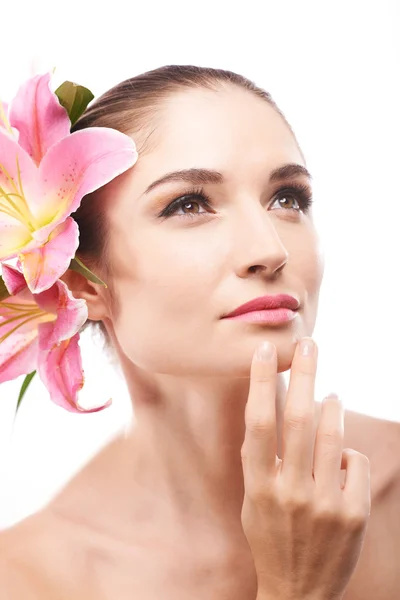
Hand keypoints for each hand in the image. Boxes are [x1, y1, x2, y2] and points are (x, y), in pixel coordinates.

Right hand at [241, 338, 370, 599]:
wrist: (299, 591)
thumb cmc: (271, 535)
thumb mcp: (254, 499)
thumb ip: (261, 458)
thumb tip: (273, 407)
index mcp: (259, 485)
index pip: (258, 424)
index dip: (260, 383)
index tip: (263, 351)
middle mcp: (290, 491)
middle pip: (298, 419)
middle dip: (304, 375)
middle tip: (308, 344)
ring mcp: (324, 504)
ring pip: (333, 435)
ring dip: (332, 408)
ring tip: (329, 395)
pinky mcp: (352, 514)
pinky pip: (355, 463)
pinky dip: (347, 456)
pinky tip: (339, 464)